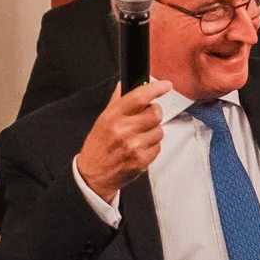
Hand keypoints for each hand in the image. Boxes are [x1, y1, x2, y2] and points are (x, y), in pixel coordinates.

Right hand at [75, 81, 165, 201]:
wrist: (93, 175)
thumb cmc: (98, 146)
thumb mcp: (102, 120)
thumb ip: (116, 101)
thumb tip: (124, 84)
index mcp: (112, 117)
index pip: (138, 97)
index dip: (155, 89)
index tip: (165, 85)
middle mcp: (123, 130)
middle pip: (155, 113)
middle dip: (154, 113)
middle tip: (145, 118)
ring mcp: (133, 146)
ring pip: (159, 130)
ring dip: (153, 132)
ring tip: (139, 137)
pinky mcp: (141, 160)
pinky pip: (158, 146)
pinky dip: (152, 147)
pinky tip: (140, 149)